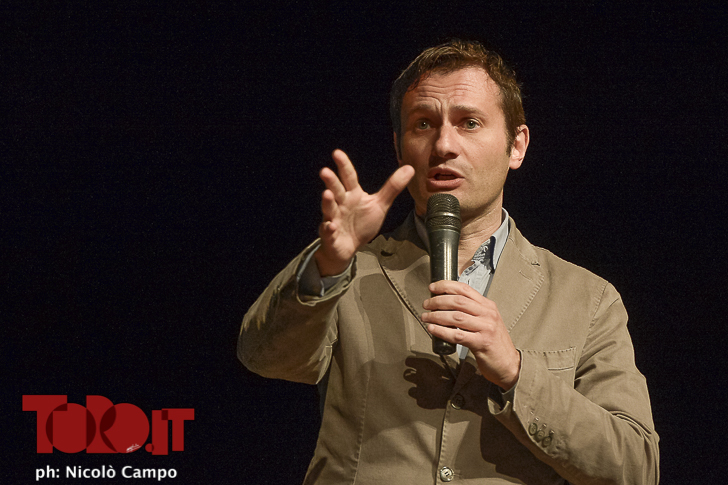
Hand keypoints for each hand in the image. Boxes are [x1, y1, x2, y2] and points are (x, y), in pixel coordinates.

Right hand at [314, 149, 413, 275]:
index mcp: (353, 195)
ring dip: (328, 202)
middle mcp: (341, 204)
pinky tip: (331, 226)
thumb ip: (392, 187)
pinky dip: (328, 229)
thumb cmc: (361, 224)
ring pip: (329, 209)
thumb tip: (410, 168)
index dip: (344, 165)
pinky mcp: (331, 235)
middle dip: (331, 181)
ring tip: (327, 194)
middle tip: (325, 171)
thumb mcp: (379, 205)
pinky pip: (328, 231)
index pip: (348, 177)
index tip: (337, 153)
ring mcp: (334, 219)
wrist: (349, 247)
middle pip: (336, 190)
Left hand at [422, 280, 520, 389]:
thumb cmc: (494, 342)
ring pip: (456, 317)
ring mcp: (486, 328)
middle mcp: (488, 314)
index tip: (432, 288)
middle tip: (426, 304)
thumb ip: (472, 312)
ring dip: (437, 316)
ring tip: (426, 317)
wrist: (509, 363)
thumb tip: (446, 304)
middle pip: (458, 302)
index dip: (446, 286)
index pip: (465, 289)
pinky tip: (432, 329)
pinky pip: (457, 335)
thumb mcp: (487, 321)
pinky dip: (442, 331)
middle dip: (438, 301)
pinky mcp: (482, 343)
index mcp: (488, 306)